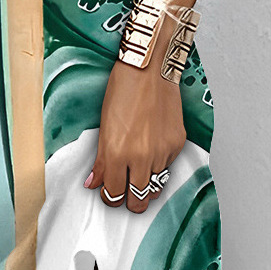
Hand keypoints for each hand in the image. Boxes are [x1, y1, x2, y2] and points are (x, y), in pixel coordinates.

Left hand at [83, 15, 186, 212]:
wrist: (149, 69)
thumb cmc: (123, 90)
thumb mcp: (104, 125)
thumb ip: (100, 159)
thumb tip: (93, 182)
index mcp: (117, 154)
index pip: (113, 194)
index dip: (109, 197)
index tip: (108, 192)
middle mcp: (141, 158)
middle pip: (137, 200)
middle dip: (129, 201)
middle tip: (124, 193)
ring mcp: (162, 152)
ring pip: (155, 187)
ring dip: (146, 186)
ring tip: (139, 177)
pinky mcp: (177, 144)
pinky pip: (168, 167)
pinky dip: (159, 166)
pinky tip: (152, 154)